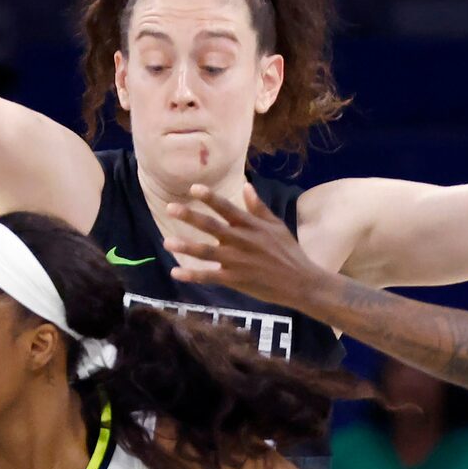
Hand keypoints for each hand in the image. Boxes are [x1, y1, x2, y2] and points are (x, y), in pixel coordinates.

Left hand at [168, 182, 334, 309]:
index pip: (227, 208)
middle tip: (170, 208)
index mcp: (251, 226)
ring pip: (207, 252)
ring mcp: (237, 262)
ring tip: (167, 242)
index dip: (210, 198)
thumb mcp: (276, 226)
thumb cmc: (289, 252)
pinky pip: (210, 276)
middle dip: (190, 217)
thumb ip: (258, 207)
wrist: (301, 283)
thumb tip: (246, 185)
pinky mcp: (236, 280)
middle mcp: (241, 241)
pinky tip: (176, 273)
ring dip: (186, 247)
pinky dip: (193, 275)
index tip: (193, 188)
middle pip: (212, 227)